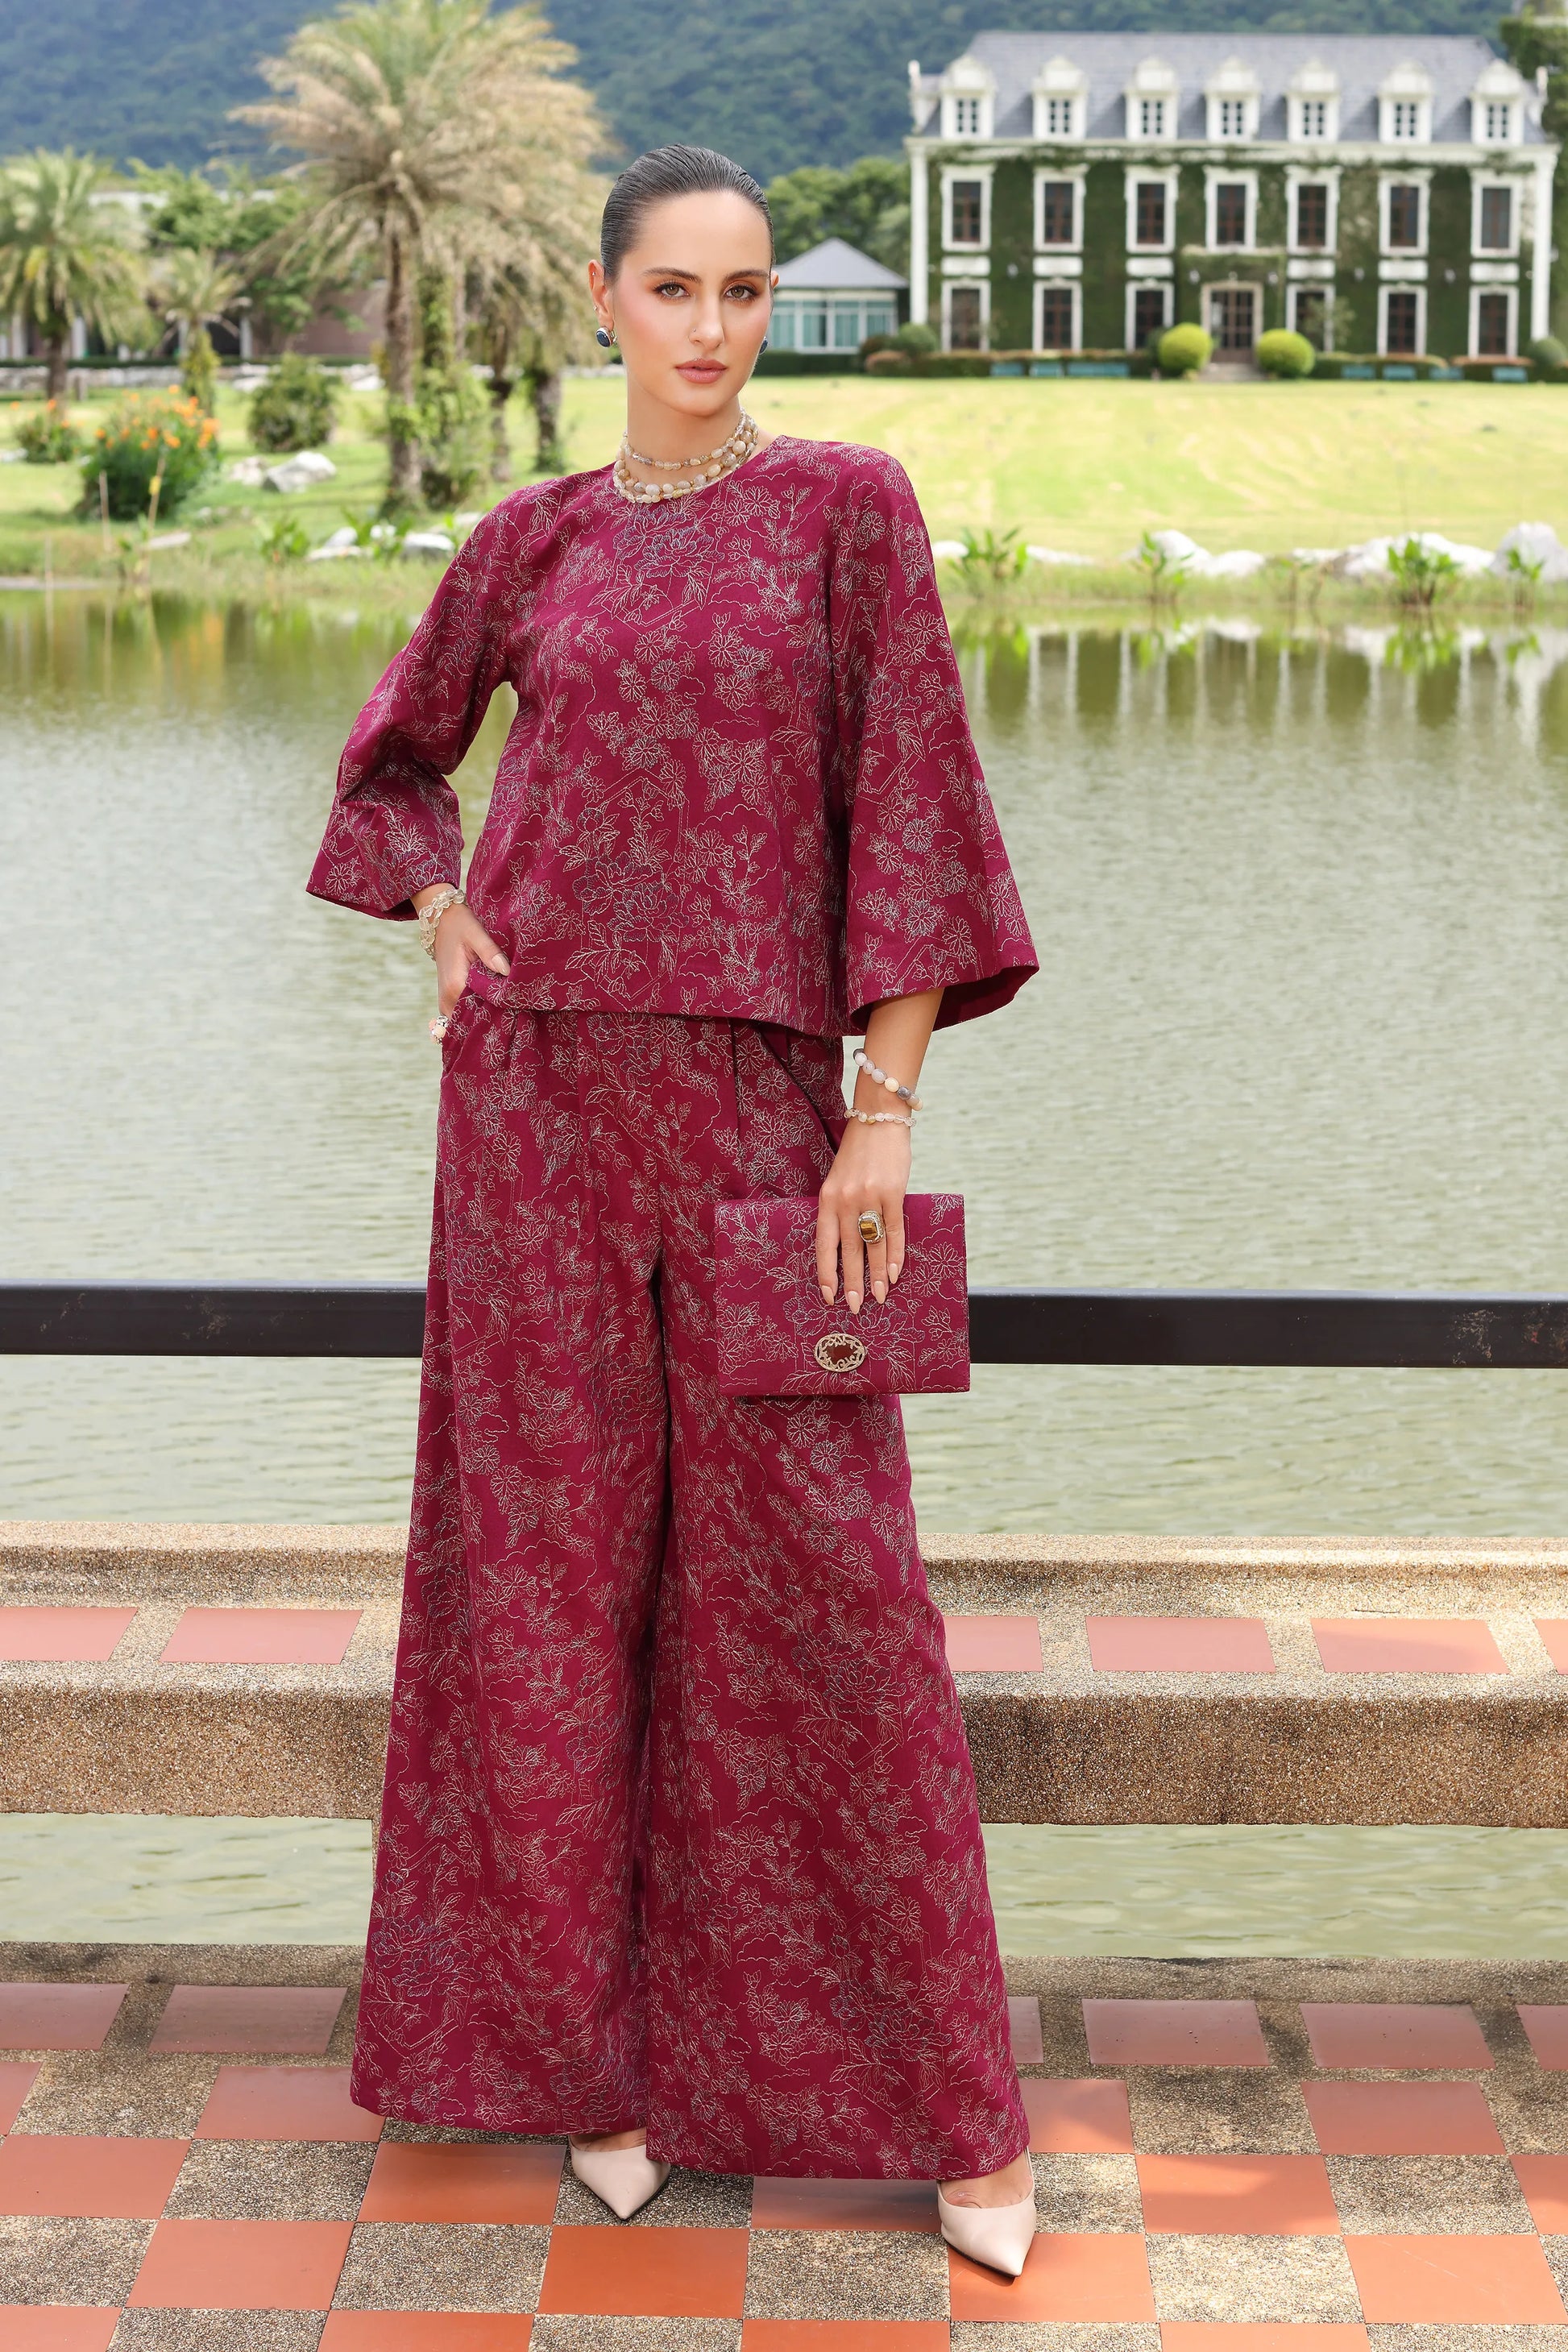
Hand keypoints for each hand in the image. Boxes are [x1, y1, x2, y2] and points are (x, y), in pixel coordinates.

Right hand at [428, 902, 509, 1014]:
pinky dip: (479, 1010)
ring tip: (506, 1004)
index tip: (516, 1005)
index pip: (481, 1012)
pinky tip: (494, 1000)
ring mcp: (446, 1002)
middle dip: (494, 1016)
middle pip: (475, 1020)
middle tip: (515, 1006)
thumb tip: (506, 971)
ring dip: (486, 1014)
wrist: (441, 921)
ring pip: (469, 1019)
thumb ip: (490, 953)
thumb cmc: (459, 925)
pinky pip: (465, 1013)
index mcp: (455, 987)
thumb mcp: (476, 933)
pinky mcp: (449, 999)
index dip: (500, 1011)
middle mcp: (448, 1000)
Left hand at [816, 1117, 909, 1314]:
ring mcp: (870, 1197)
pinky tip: (894, 1274)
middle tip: (854, 1307)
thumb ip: (840, 1209)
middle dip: (851, 1283)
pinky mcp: (893, 1193)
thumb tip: (850, 1246)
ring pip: (872, 1246)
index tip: (828, 1296)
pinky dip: (895, 1255)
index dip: (826, 1272)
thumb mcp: (839, 1180)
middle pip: (848, 1251)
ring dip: (876, 1275)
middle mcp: (845, 1201)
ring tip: (879, 1297)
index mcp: (827, 1199)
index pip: (824, 1244)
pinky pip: (894, 1231)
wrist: (878, 1119)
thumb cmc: (859, 1153)